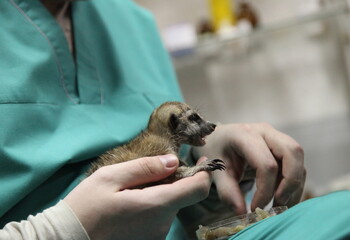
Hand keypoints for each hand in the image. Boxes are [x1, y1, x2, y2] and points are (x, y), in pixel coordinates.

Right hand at [64, 155, 211, 239]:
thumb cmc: (86, 206)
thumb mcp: (111, 177)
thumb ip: (145, 167)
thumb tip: (174, 161)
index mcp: (156, 205)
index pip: (197, 189)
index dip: (203, 172)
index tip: (201, 159)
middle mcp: (162, 225)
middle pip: (182, 196)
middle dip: (173, 180)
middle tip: (149, 170)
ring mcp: (156, 236)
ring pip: (169, 206)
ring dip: (161, 193)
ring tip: (133, 189)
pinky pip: (159, 218)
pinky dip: (153, 206)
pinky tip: (131, 203)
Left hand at [193, 123, 304, 213]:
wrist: (218, 138)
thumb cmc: (216, 151)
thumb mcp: (215, 171)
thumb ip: (227, 191)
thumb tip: (242, 213)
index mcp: (244, 135)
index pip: (266, 164)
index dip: (265, 190)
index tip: (255, 208)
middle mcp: (264, 131)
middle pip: (292, 152)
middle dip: (290, 183)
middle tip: (277, 204)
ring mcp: (275, 135)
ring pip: (298, 158)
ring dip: (294, 185)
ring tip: (279, 205)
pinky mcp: (281, 144)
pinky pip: (296, 163)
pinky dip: (293, 182)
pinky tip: (280, 197)